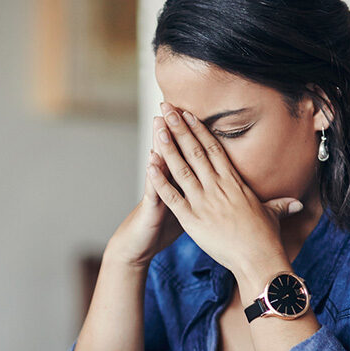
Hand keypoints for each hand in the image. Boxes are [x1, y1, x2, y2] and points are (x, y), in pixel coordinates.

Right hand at [104, 116, 185, 267]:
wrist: (137, 245)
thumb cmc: (161, 227)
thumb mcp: (184, 208)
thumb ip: (194, 192)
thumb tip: (212, 183)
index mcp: (180, 183)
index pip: (188, 154)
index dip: (191, 134)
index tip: (195, 112)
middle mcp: (167, 183)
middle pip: (173, 152)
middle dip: (175, 130)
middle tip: (174, 105)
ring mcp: (157, 194)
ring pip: (160, 166)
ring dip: (160, 144)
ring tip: (160, 124)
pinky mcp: (151, 209)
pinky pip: (154, 191)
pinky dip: (154, 176)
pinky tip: (151, 160)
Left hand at [148, 103, 302, 282]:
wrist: (258, 260)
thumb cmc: (266, 239)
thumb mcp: (272, 216)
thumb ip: (280, 205)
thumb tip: (297, 203)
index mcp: (234, 182)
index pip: (214, 149)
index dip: (199, 130)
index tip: (188, 114)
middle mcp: (218, 187)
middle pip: (196, 151)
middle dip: (179, 128)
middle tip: (166, 108)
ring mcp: (204, 202)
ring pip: (182, 168)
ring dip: (168, 146)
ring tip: (157, 127)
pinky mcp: (192, 220)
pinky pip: (172, 196)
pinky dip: (160, 180)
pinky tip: (149, 164)